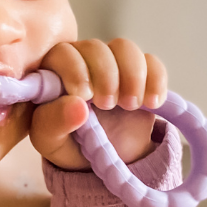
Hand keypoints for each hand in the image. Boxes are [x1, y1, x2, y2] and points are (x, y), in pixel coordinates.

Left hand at [30, 38, 166, 168]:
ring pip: (125, 49)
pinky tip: (152, 103)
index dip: (75, 70)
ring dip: (132, 75)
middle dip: (106, 75)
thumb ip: (55, 122)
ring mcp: (113, 65)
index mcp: (54, 72)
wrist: (99, 159)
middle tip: (107, 104)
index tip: (84, 96)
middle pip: (96, 48)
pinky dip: (156, 80)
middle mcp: (82, 61)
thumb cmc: (66, 143)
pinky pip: (152, 62)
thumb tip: (77, 106)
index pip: (63, 53)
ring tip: (131, 105)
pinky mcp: (140, 74)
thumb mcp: (51, 140)